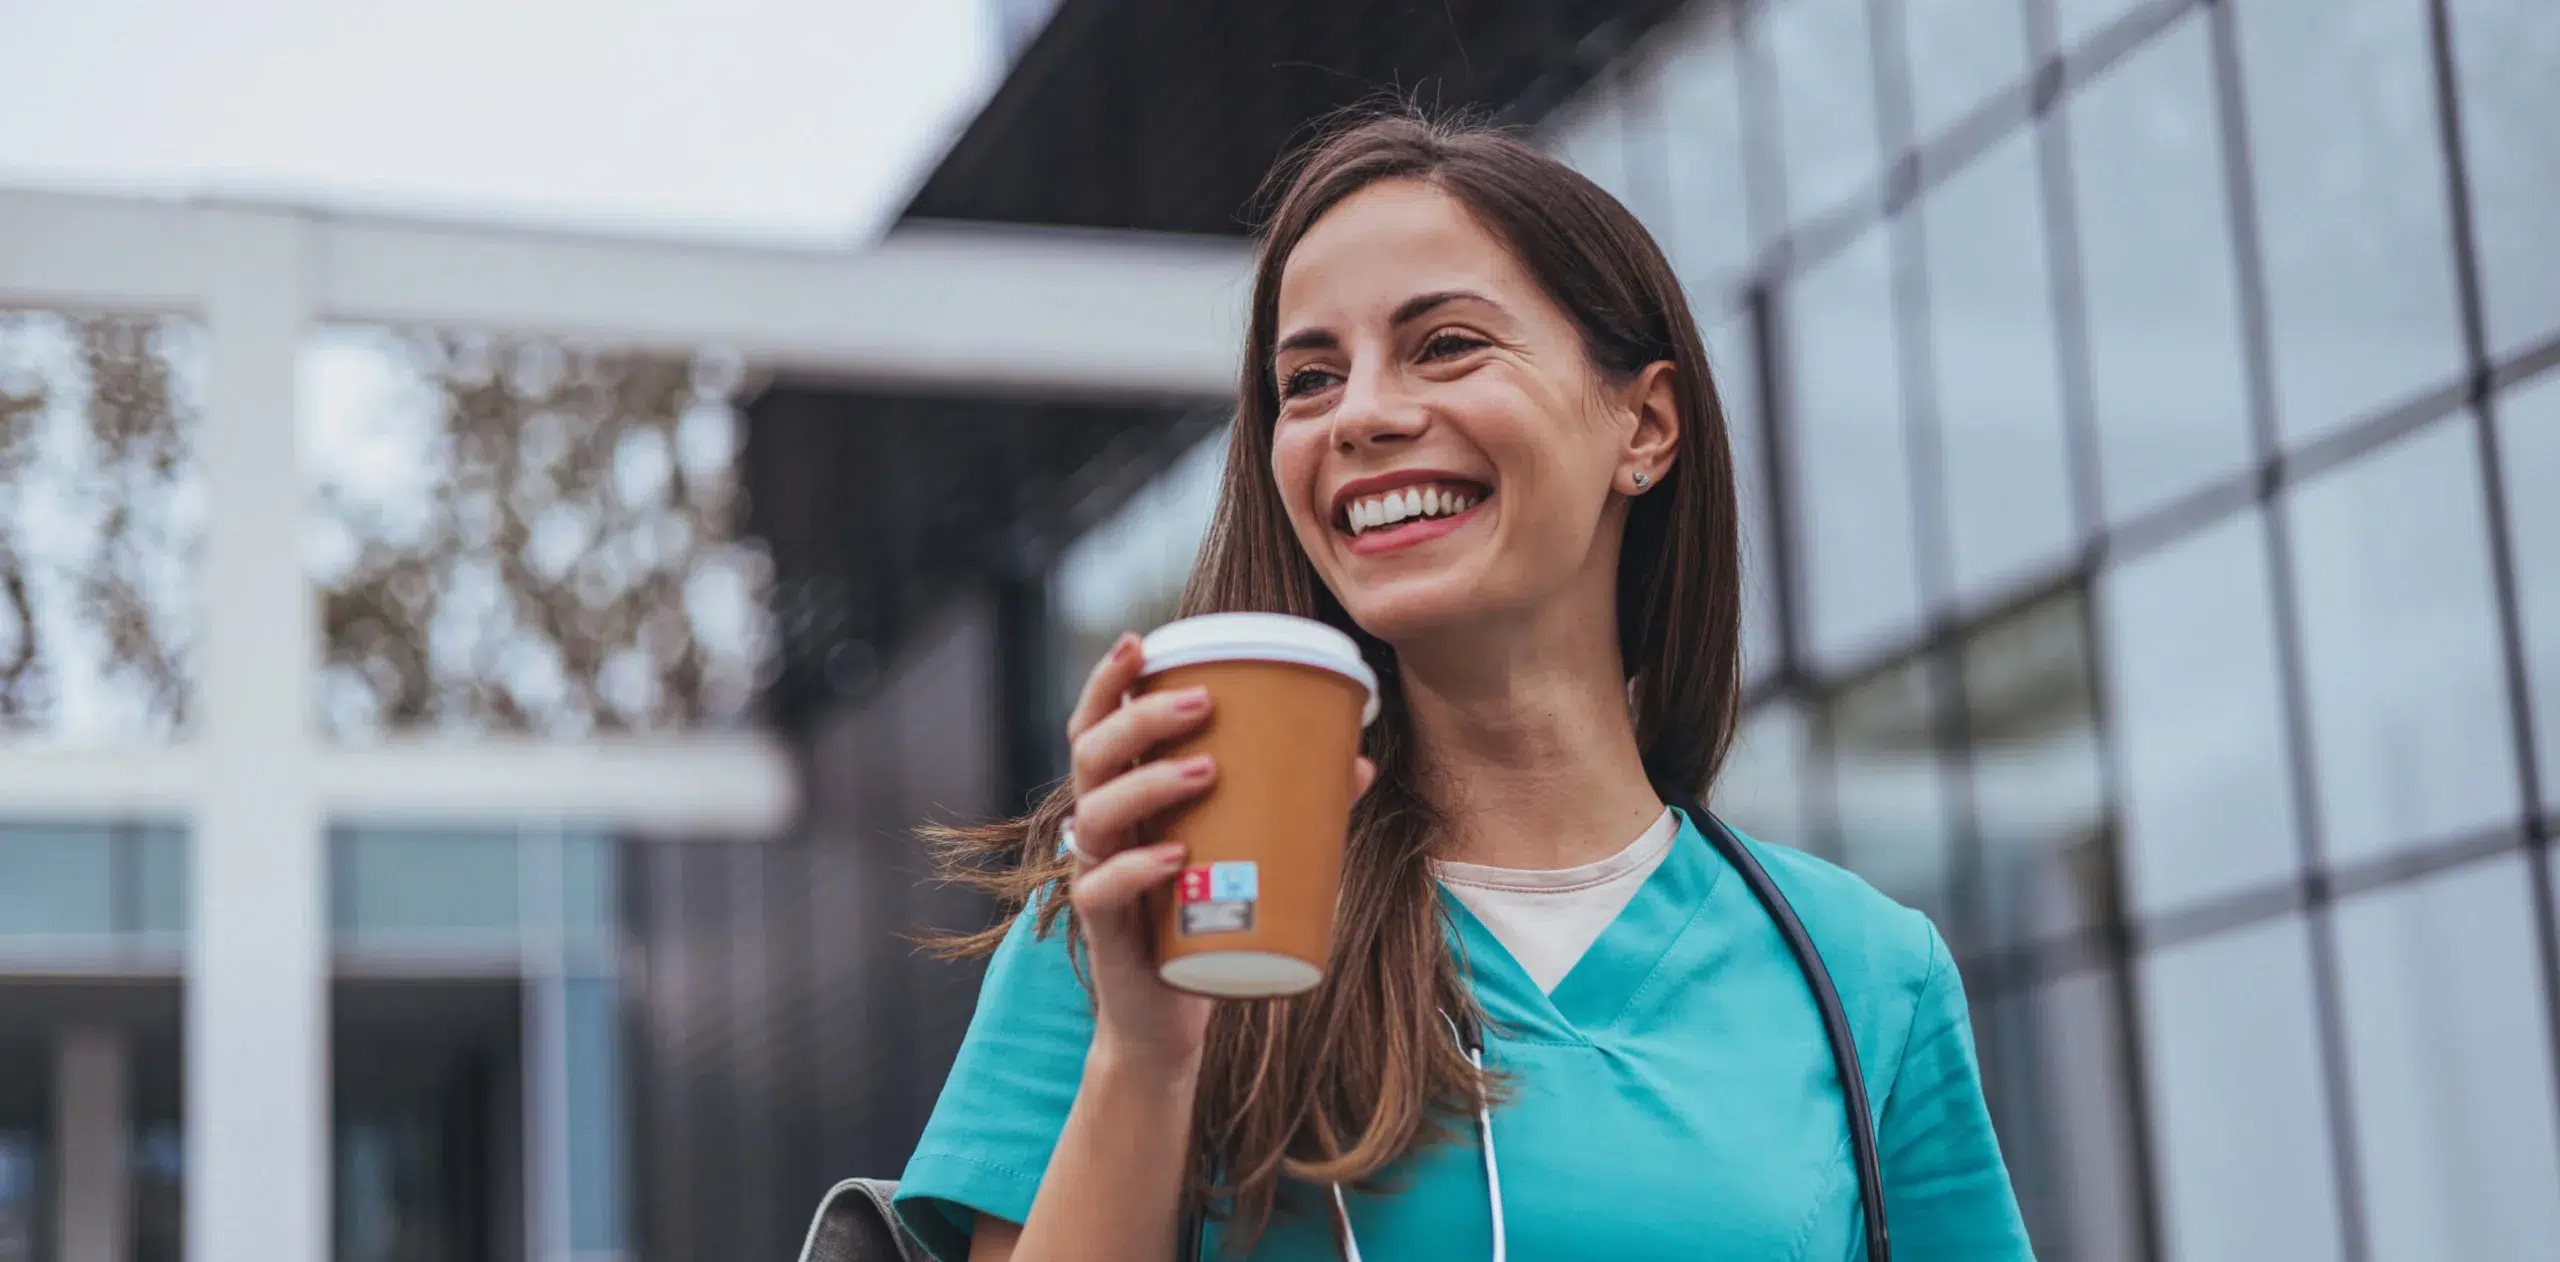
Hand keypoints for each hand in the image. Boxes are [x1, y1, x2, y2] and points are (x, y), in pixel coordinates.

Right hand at [1062, 632, 1375, 1073]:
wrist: (1171, 1017)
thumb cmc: (1204, 916)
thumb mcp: (1245, 853)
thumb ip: (1294, 807)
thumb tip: (1359, 761)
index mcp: (1123, 795)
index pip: (1097, 724)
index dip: (1110, 680)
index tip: (1142, 640)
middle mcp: (1100, 827)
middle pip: (1092, 753)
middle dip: (1141, 717)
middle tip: (1202, 701)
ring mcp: (1096, 875)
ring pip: (1096, 813)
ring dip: (1148, 782)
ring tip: (1207, 770)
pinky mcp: (1105, 931)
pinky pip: (1101, 889)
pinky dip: (1135, 869)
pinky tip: (1173, 855)